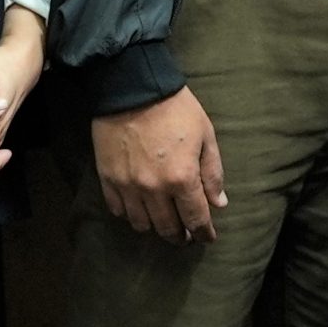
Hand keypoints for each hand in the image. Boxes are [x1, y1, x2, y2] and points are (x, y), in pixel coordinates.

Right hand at [91, 87, 227, 241]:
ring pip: (141, 224)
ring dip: (155, 228)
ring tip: (163, 224)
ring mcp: (128, 186)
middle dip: (180, 236)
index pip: (196, 218)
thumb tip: (219, 203)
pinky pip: (118, 210)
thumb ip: (212, 173)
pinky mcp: (108, 179)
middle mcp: (154, 190)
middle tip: (186, 236)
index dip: (203, 233)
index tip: (207, 238)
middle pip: (168, 228)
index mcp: (182, 179)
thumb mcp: (206, 136)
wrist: (134, 88)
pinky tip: (139, 210)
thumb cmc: (176, 109)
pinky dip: (130, 215)